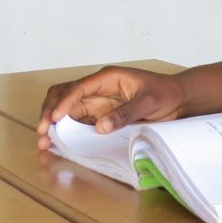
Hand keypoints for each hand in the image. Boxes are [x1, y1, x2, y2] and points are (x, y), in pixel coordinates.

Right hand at [34, 66, 185, 149]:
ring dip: (53, 124)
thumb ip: (125, 113)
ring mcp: (97, 102)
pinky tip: (59, 144)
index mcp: (108, 78)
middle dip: (50, 112)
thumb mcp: (149, 102)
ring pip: (66, 110)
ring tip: (45, 142)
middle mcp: (97, 88)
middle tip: (43, 132)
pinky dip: (66, 132)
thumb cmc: (166, 94)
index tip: (53, 119)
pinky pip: (78, 122)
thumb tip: (100, 127)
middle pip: (64, 95)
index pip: (79, 88)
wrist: (178, 100)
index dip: (64, 103)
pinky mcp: (100, 115)